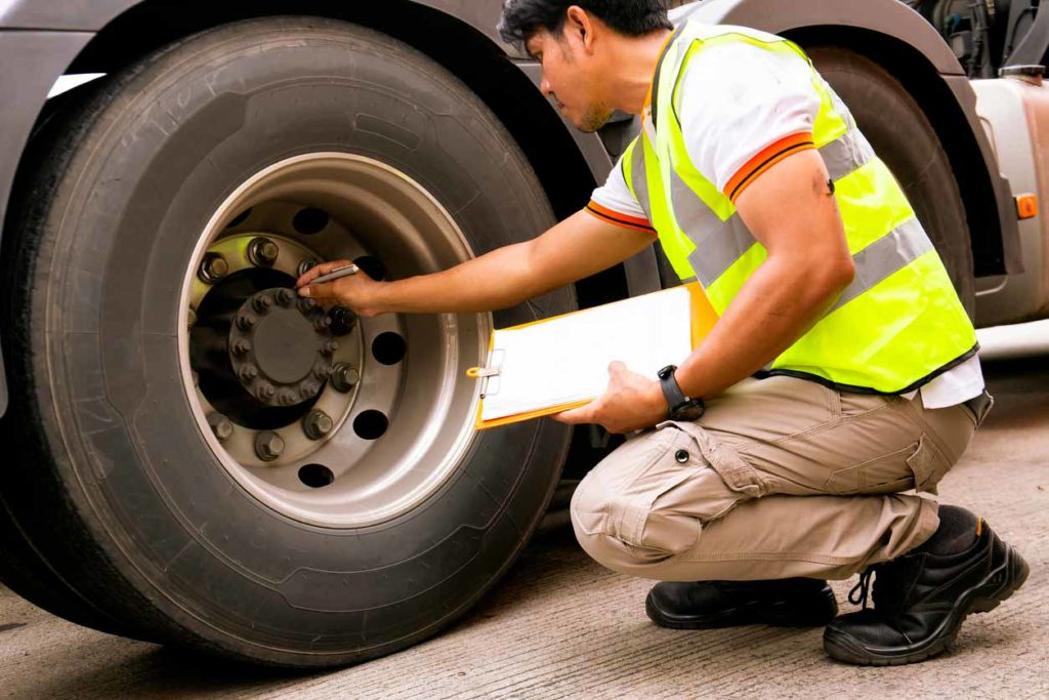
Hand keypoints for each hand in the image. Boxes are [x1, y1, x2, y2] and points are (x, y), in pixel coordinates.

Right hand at [296, 260, 384, 316]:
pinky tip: (318, 303)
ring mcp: (344, 286)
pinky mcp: (347, 296)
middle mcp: (342, 275)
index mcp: (340, 267)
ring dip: (317, 295)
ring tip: (308, 299)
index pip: (319, 270)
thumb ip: (320, 289)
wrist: (376, 301)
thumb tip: (306, 290)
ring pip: (326, 290)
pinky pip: (331, 297)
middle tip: (302, 293)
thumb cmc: (364, 290)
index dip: (308, 277)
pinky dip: (324, 300)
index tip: (299, 283)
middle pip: (322, 280)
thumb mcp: (337, 288)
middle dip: (311, 287)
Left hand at [553, 362, 667, 433]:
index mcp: (598, 413)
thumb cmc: (640, 393)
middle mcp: (608, 423)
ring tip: (620, 390)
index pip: (571, 417)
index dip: (559, 415)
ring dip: (613, 403)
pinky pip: (625, 414)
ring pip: (611, 414)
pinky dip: (626, 406)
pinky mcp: (635, 425)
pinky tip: (633, 395)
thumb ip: (612, 369)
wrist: (664, 401)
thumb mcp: (620, 373)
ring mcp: (622, 426)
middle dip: (594, 402)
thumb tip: (614, 367)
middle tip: (594, 393)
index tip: (551, 413)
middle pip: (593, 414)